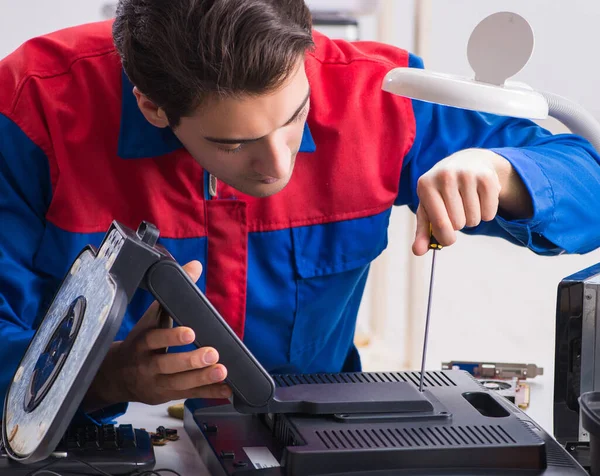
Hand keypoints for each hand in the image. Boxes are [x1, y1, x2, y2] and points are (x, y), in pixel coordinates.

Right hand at [83, 261, 231, 410]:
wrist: (115, 375)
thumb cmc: (140, 342)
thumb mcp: (152, 317)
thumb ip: (173, 293)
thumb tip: (194, 266)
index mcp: (143, 341)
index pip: (155, 337)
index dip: (172, 335)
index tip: (191, 331)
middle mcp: (147, 363)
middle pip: (168, 363)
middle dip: (190, 360)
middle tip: (212, 353)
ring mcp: (156, 382)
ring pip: (179, 383)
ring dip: (202, 378)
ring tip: (222, 371)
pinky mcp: (166, 395)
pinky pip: (189, 396)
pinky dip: (208, 393)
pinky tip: (226, 390)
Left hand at [412, 149, 532, 255]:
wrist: (466, 162)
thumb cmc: (442, 192)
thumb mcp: (428, 208)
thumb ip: (422, 231)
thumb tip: (417, 252)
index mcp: (425, 185)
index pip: (440, 224)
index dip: (446, 238)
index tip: (448, 238)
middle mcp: (445, 176)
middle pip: (459, 224)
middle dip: (459, 224)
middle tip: (457, 210)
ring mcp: (467, 174)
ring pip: (474, 219)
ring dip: (472, 219)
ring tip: (467, 202)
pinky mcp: (487, 177)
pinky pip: (489, 213)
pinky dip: (486, 213)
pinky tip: (480, 199)